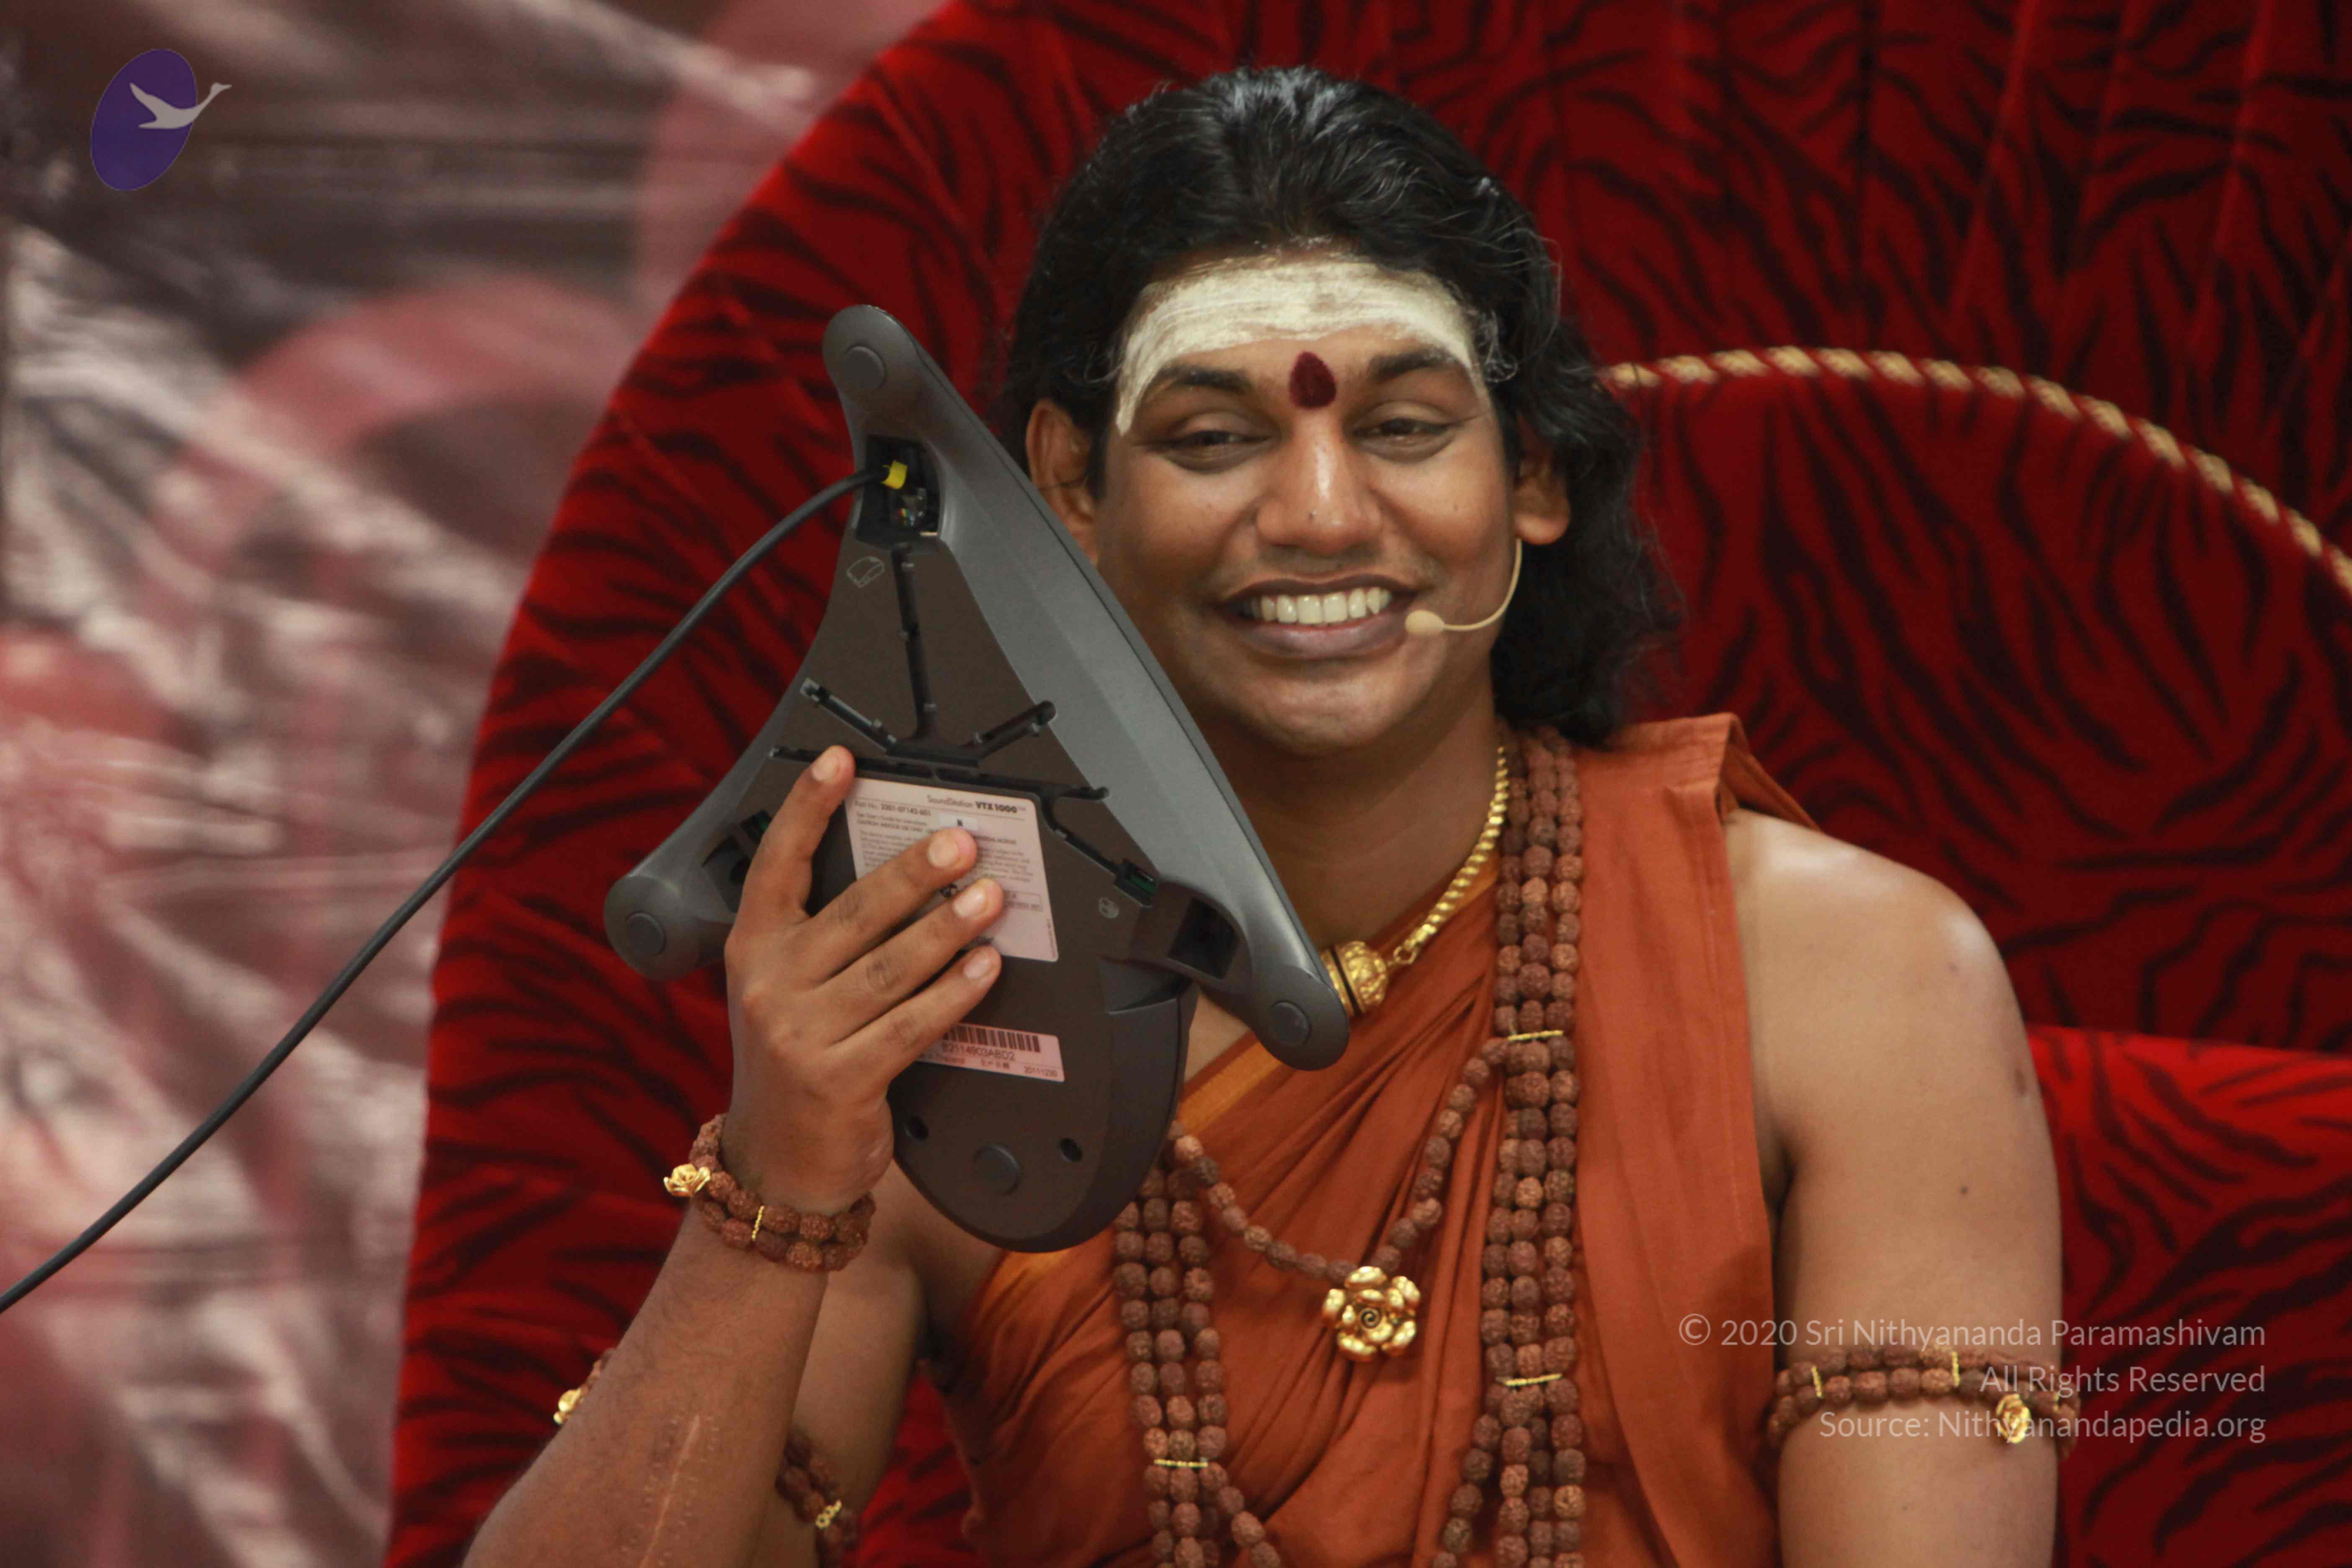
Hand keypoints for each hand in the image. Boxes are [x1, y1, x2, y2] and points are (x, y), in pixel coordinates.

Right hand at [719, 744, 1003, 1213]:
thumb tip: (907, 877)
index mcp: (752, 948)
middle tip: (960, 841)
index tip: (840, 760)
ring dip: (946, 928)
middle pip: (851, 912)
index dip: (807, 808)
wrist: (775, 1165)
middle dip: (912, 872)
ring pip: (888, 967)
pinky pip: (910, 1026)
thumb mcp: (783, 990)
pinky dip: (953, 994)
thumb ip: (823, 937)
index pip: (776, 864)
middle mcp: (769, 984)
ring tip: (989, 897)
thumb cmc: (794, 1063)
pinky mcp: (839, 1080)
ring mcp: (800, 1034)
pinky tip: (985, 968)